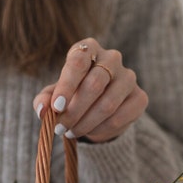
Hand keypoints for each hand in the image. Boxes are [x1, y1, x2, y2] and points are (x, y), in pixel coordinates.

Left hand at [33, 39, 147, 142]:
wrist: (96, 109)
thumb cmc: (70, 95)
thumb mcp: (53, 96)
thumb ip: (44, 100)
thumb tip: (43, 111)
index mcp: (88, 49)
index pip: (78, 62)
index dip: (66, 86)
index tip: (56, 107)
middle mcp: (112, 58)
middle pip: (95, 83)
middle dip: (74, 111)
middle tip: (59, 128)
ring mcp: (129, 77)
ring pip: (107, 104)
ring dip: (85, 123)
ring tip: (70, 132)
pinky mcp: (140, 97)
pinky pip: (119, 118)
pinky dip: (100, 130)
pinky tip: (89, 132)